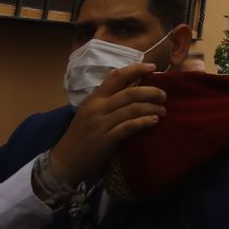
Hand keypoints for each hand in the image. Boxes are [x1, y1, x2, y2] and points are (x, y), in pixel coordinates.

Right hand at [48, 62, 164, 186]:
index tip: (153, 67)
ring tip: (163, 111)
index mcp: (94, 98)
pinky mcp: (106, 139)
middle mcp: (98, 108)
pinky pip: (129, 127)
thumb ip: (103, 94)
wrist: (65, 161)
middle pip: (130, 93)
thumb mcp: (88, 110)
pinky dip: (144, 122)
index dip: (136, 69)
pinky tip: (154, 121)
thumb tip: (116, 72)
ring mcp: (102, 124)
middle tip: (164, 96)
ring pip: (133, 109)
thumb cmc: (80, 135)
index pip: (117, 77)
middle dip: (151, 92)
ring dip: (152, 108)